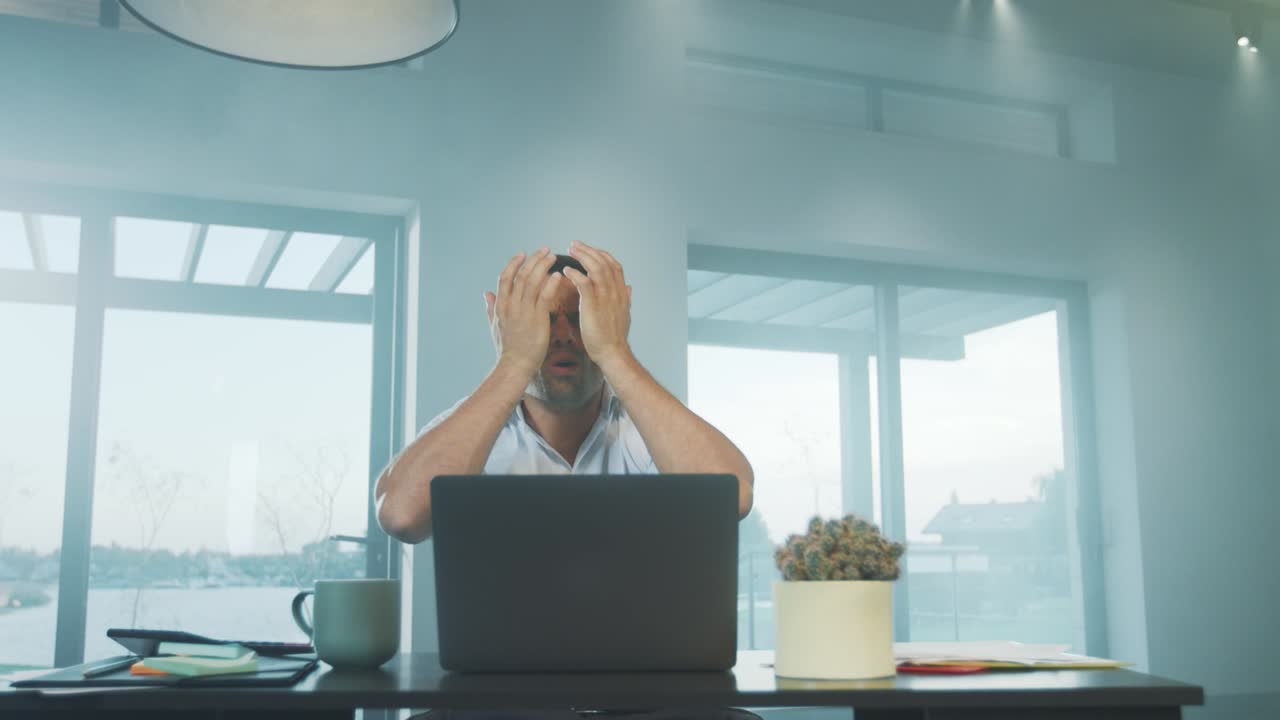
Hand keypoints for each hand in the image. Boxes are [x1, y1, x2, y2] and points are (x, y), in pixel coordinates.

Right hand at [483, 248, 562, 377]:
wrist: (515, 365)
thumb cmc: (507, 348)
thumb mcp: (494, 325)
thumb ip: (490, 308)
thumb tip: (485, 294)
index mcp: (501, 306)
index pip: (505, 278)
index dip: (513, 263)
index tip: (523, 253)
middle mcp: (511, 305)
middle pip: (521, 275)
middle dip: (533, 260)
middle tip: (545, 249)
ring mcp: (523, 311)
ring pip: (533, 281)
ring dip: (543, 266)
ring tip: (553, 257)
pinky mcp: (537, 319)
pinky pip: (545, 296)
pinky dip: (551, 283)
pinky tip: (558, 275)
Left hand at [562, 240, 632, 369]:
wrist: (612, 352)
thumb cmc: (614, 337)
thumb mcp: (624, 314)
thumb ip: (626, 299)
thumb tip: (629, 288)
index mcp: (621, 292)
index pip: (614, 265)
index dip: (602, 254)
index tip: (589, 249)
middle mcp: (615, 291)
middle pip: (604, 262)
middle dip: (588, 250)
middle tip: (574, 244)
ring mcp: (605, 298)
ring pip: (596, 268)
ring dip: (582, 256)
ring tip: (570, 250)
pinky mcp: (593, 305)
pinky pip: (584, 283)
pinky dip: (575, 274)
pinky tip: (566, 271)